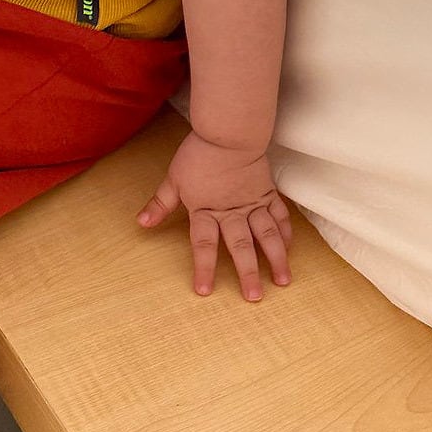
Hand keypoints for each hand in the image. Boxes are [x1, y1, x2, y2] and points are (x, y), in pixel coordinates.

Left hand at [136, 129, 291, 300]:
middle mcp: (232, 212)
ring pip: (267, 235)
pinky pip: (279, 216)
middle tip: (254, 297)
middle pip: (240, 246)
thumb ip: (160, 204)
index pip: (204, 245)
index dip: (204, 269)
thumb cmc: (198, 154)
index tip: (205, 291)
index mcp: (206, 211)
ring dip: (276, 259)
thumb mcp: (173, 179)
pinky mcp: (267, 193)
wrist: (228, 133)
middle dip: (248, 273)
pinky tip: (289, 248)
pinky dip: (286, 232)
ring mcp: (253, 203)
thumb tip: (141, 224)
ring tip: (283, 281)